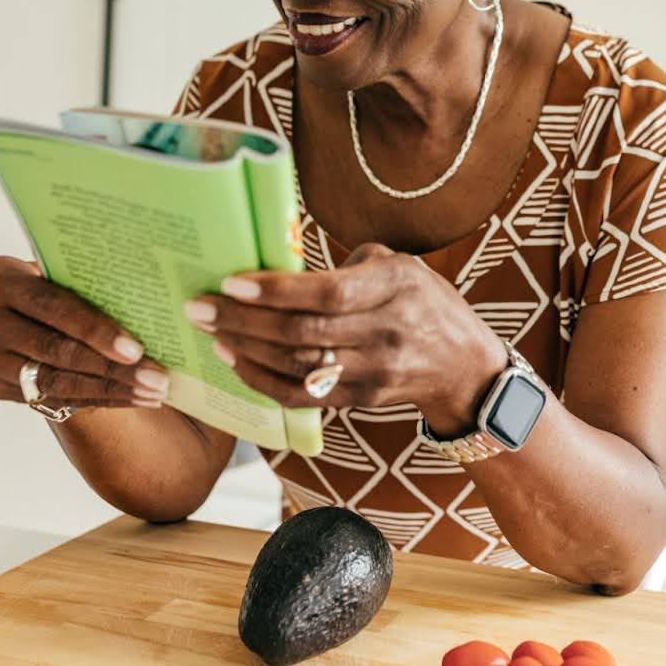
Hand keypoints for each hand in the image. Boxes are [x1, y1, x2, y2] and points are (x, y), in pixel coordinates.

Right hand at [0, 256, 171, 410]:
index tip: (136, 350)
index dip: (95, 330)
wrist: (18, 309)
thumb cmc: (53, 282)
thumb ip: (86, 284)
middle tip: (156, 380)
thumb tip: (149, 304)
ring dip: (109, 390)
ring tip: (151, 393)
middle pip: (55, 349)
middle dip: (110, 368)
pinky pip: (51, 398)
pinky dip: (96, 399)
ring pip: (53, 381)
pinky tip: (131, 398)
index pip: (53, 307)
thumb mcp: (60, 273)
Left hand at [184, 244, 506, 431]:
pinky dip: (264, 381)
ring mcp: (375, 371)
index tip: (231, 282)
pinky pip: (304, 396)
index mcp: (396, 287)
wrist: (465, 366)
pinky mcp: (363, 400)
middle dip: (243, 321)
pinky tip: (237, 362)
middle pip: (303, 332)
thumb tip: (283, 264)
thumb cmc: (424, 302)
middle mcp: (387, 331)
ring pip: (298, 366)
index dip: (276, 291)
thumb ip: (348, 266)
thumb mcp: (399, 266)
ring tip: (211, 332)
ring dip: (246, 350)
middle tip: (199, 308)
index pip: (328, 294)